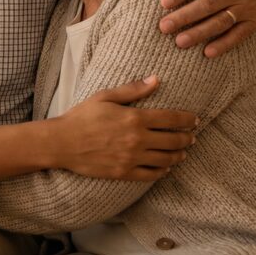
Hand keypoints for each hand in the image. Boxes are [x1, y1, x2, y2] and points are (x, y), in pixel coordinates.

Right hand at [53, 76, 196, 180]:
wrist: (61, 143)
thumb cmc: (81, 117)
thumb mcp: (104, 97)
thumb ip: (132, 90)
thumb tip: (156, 80)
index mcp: (134, 118)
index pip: (171, 119)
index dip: (187, 119)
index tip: (194, 119)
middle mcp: (137, 140)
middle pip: (173, 140)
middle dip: (187, 138)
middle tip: (192, 137)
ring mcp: (132, 158)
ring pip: (166, 159)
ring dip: (179, 155)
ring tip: (182, 152)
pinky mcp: (124, 173)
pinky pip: (152, 175)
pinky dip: (163, 171)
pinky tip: (166, 167)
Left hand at [159, 0, 255, 57]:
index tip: (164, 2)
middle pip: (208, 5)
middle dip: (185, 16)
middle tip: (164, 27)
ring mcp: (248, 7)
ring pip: (221, 22)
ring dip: (200, 33)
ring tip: (179, 42)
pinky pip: (239, 35)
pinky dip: (224, 44)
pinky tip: (208, 53)